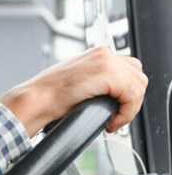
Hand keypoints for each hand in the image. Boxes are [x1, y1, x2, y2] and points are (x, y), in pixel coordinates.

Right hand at [0, 47, 147, 136]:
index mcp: (96, 54)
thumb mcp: (77, 83)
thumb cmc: (48, 96)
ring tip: (113, 120)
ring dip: (129, 107)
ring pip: (139, 86)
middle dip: (131, 100)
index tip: (115, 109)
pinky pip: (132, 95)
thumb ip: (96, 82)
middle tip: (116, 116)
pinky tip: (111, 121)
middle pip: (138, 76)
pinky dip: (126, 113)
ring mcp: (106, 61)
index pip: (129, 70)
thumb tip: (112, 95)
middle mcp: (103, 53)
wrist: (36, 99)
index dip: (126, 93)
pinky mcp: (107, 73)